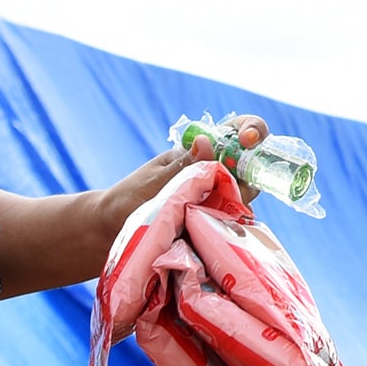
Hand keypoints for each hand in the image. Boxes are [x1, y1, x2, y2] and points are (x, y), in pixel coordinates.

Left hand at [99, 114, 267, 218]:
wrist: (113, 233)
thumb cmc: (130, 199)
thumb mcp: (156, 179)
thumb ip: (184, 165)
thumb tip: (207, 141)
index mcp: (202, 152)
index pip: (238, 131)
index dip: (252, 129)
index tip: (247, 139)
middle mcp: (217, 174)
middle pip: (252, 166)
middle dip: (253, 171)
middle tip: (231, 186)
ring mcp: (219, 201)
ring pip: (246, 198)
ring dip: (237, 203)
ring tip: (208, 215)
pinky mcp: (217, 227)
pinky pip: (236, 226)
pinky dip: (232, 230)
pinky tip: (215, 236)